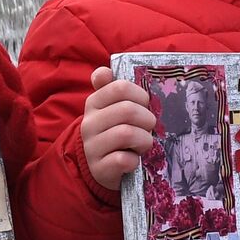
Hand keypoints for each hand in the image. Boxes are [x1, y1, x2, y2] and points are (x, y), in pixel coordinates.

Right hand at [81, 67, 155, 190]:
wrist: (99, 167)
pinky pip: (123, 160)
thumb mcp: (111, 109)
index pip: (120, 87)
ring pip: (127, 133)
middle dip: (147, 119)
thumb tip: (104, 71)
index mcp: (94, 103)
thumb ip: (111, 88)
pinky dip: (135, 161)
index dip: (140, 95)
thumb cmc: (113, 132)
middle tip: (149, 127)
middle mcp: (89, 123)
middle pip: (127, 110)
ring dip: (144, 140)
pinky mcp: (99, 168)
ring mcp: (92, 146)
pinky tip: (134, 161)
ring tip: (144, 143)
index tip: (145, 104)